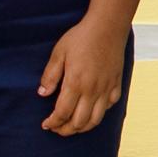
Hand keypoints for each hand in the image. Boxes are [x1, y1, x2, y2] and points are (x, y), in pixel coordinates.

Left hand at [36, 13, 128, 135]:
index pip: (62, 113)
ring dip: (81, 128)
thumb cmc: (81, 37)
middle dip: (65, 130)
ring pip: (95, 120)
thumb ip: (50, 75)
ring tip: (72, 127)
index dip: (52, 123)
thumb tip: (42, 93)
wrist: (107, 26)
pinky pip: (108, 108)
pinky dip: (98, 114)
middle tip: (56, 128)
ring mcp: (106, 89)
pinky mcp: (116, 86)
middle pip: (78, 122)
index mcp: (76, 83)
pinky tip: (90, 111)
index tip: (46, 125)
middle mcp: (92, 90)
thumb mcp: (59, 53)